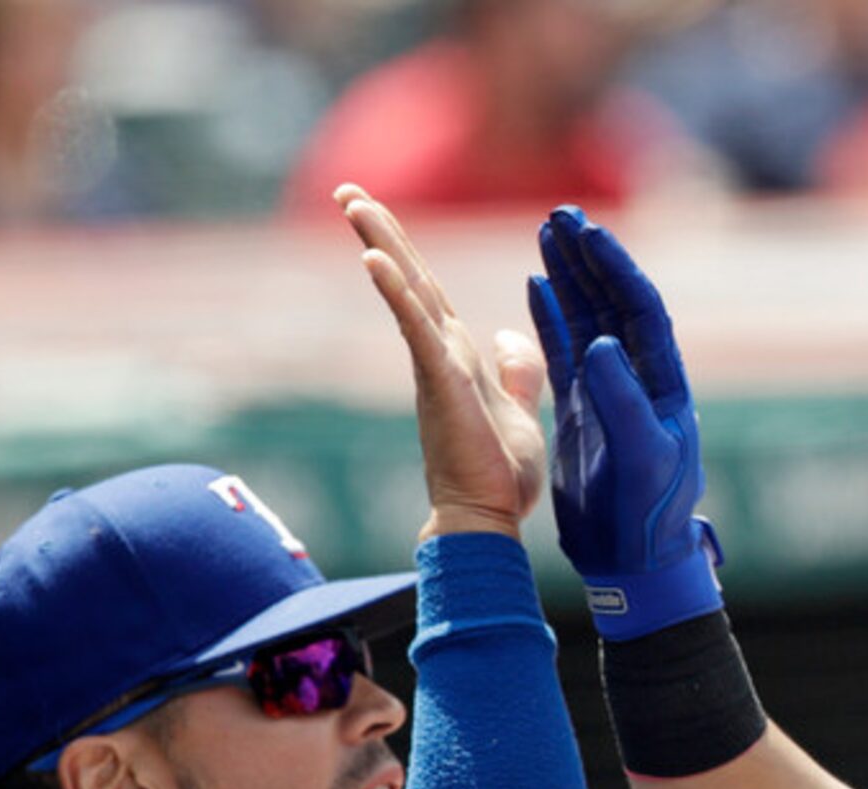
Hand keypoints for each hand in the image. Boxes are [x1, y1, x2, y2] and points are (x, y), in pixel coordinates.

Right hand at [340, 185, 547, 541]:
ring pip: (406, 294)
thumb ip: (516, 373)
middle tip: (347, 188)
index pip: (431, 292)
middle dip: (381, 232)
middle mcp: (441, 355)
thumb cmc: (500, 477)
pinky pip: (416, 330)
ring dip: (381, 246)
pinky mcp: (441, 384)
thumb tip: (513, 337)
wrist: (489, 521)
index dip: (408, 252)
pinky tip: (374, 261)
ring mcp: (436, 368)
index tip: (380, 213)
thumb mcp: (519, 411)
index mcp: (460, 357)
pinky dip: (397, 295)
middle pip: (410, 279)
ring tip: (352, 201)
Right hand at [528, 204, 720, 636]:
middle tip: (562, 214)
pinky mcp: (587, 408)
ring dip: (571, 276)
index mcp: (663, 385)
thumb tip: (605, 344)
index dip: (616, 269)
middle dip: (590, 258)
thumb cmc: (648, 515)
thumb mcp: (641, 458)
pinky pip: (567, 348)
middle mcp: (641, 380)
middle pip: (615, 303)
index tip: (589, 232)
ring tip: (547, 233)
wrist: (636, 558)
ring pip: (591, 319)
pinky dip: (552, 315)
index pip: (641, 311)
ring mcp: (613, 392)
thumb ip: (623, 401)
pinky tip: (535, 286)